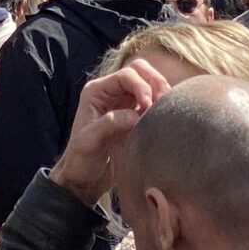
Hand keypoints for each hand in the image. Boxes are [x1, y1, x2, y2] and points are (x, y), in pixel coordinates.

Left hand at [51, 61, 169, 205]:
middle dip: (155, 82)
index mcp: (97, 91)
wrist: (85, 179)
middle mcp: (112, 93)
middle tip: (163, 103)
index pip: (126, 75)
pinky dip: (164, 104)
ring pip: (150, 83)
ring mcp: (125, 103)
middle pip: (140, 71)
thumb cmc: (81, 160)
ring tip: (165, 110)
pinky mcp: (137, 116)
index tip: (148, 105)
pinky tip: (166, 116)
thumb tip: (134, 116)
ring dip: (162, 92)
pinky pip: (154, 101)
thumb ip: (108, 124)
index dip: (141, 85)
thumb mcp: (88, 142)